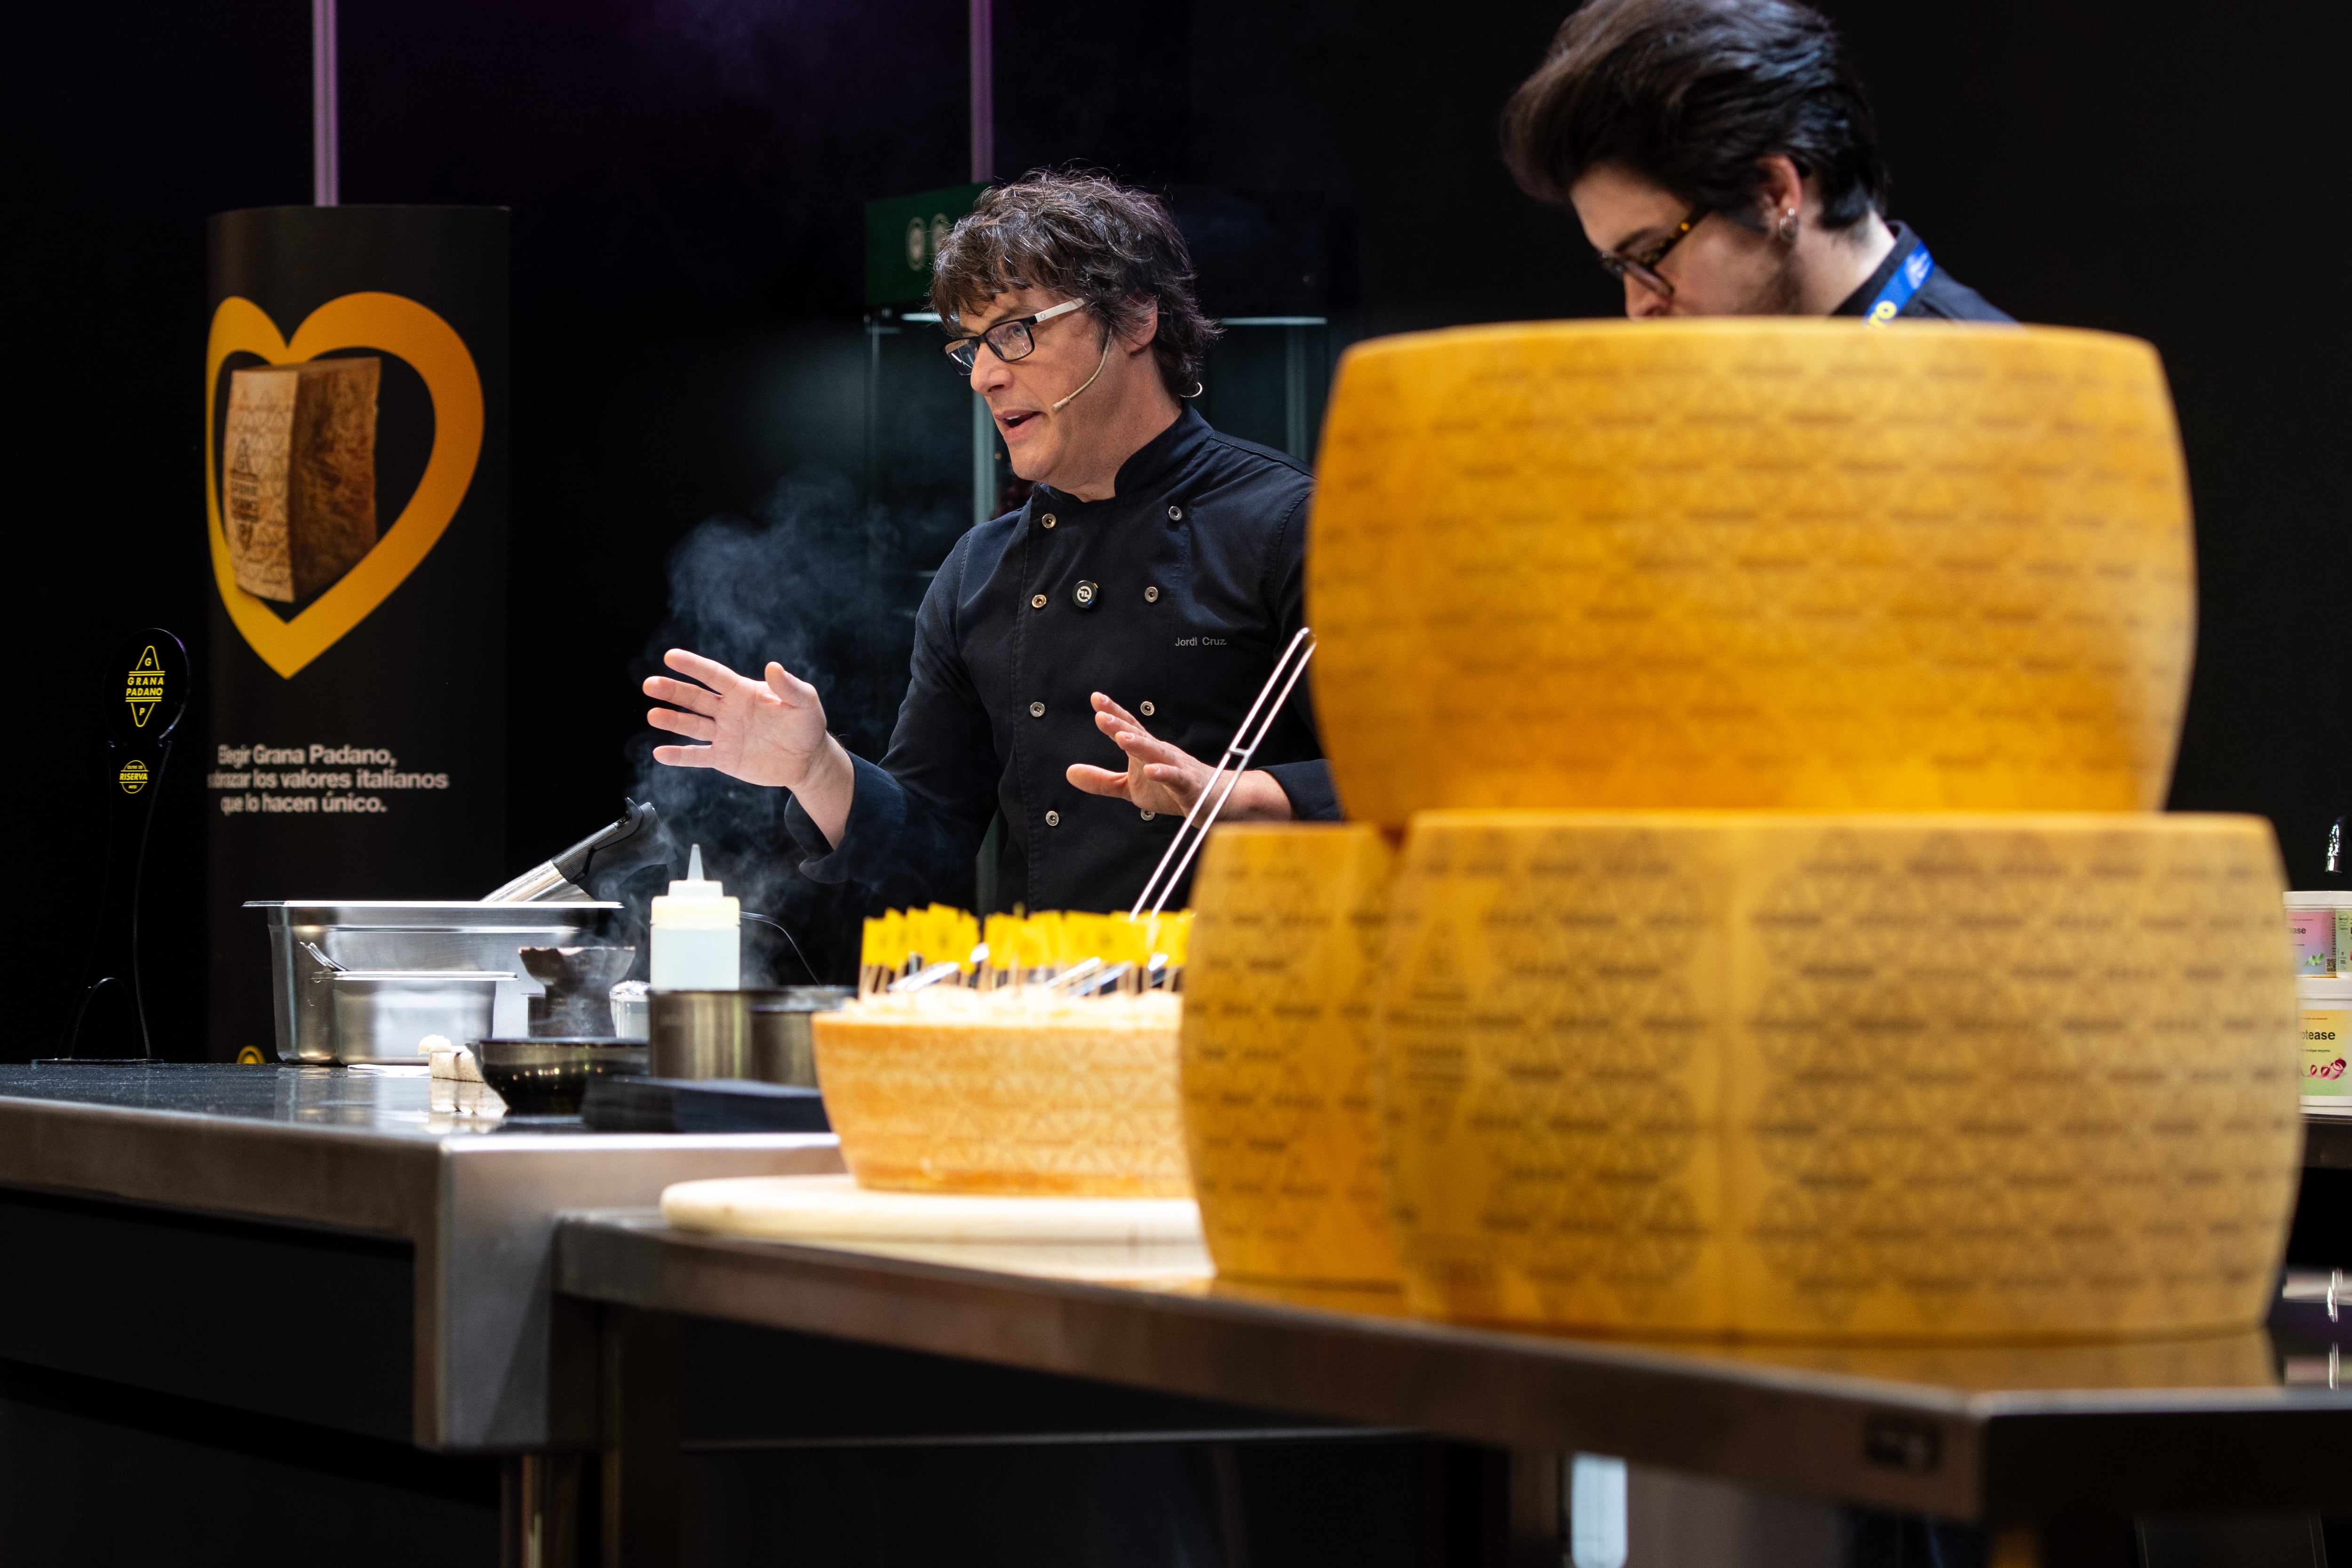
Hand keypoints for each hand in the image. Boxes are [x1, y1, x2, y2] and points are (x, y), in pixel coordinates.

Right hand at [643, 648, 834, 790]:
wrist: (808, 760)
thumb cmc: (807, 725)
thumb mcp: (805, 702)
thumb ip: (789, 686)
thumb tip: (773, 666)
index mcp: (743, 692)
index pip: (714, 675)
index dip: (693, 666)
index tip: (671, 657)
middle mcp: (728, 711)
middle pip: (695, 698)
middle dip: (673, 691)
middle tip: (650, 684)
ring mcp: (724, 734)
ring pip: (692, 725)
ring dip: (671, 720)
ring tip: (653, 715)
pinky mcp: (724, 758)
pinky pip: (698, 756)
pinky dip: (679, 756)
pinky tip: (660, 753)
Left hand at [1064, 692, 1292, 820]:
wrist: (1216, 801)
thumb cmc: (1172, 790)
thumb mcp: (1131, 787)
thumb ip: (1101, 780)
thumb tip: (1069, 772)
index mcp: (1147, 751)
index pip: (1129, 728)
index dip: (1114, 713)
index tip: (1096, 698)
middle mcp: (1161, 753)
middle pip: (1139, 736)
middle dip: (1121, 725)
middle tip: (1101, 713)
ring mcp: (1177, 768)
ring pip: (1157, 753)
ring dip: (1140, 744)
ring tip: (1121, 737)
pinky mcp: (1189, 786)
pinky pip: (1177, 778)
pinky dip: (1165, 774)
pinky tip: (1152, 770)